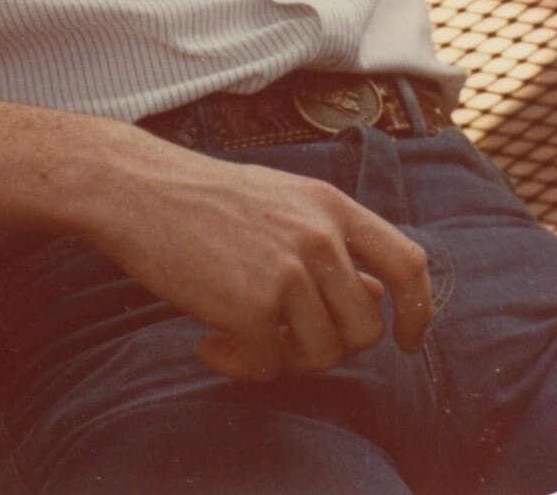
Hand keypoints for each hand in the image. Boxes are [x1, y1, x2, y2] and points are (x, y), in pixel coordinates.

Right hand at [90, 132, 430, 382]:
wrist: (138, 189)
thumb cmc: (203, 199)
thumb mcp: (281, 200)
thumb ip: (330, 242)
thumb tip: (376, 298)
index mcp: (330, 205)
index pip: (408, 263)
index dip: (418, 311)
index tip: (408, 340)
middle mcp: (318, 236)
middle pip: (364, 329)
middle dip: (330, 346)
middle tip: (282, 334)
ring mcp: (288, 270)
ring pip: (322, 354)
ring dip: (284, 359)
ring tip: (240, 336)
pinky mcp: (252, 305)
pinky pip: (269, 366)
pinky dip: (242, 366)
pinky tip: (210, 343)